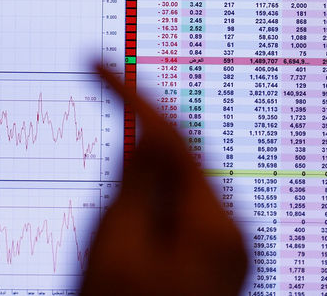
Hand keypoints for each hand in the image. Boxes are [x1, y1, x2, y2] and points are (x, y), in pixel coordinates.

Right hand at [80, 65, 247, 295]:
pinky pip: (177, 219)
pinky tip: (129, 252)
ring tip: (113, 254)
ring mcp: (226, 250)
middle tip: (101, 215)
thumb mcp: (118, 247)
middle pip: (176, 167)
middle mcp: (231, 233)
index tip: (95, 64)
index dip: (131, 95)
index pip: (172, 137)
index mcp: (214, 226)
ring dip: (136, 202)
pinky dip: (147, 219)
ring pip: (173, 194)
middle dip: (132, 170)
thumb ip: (137, 183)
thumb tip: (152, 128)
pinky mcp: (212, 262)